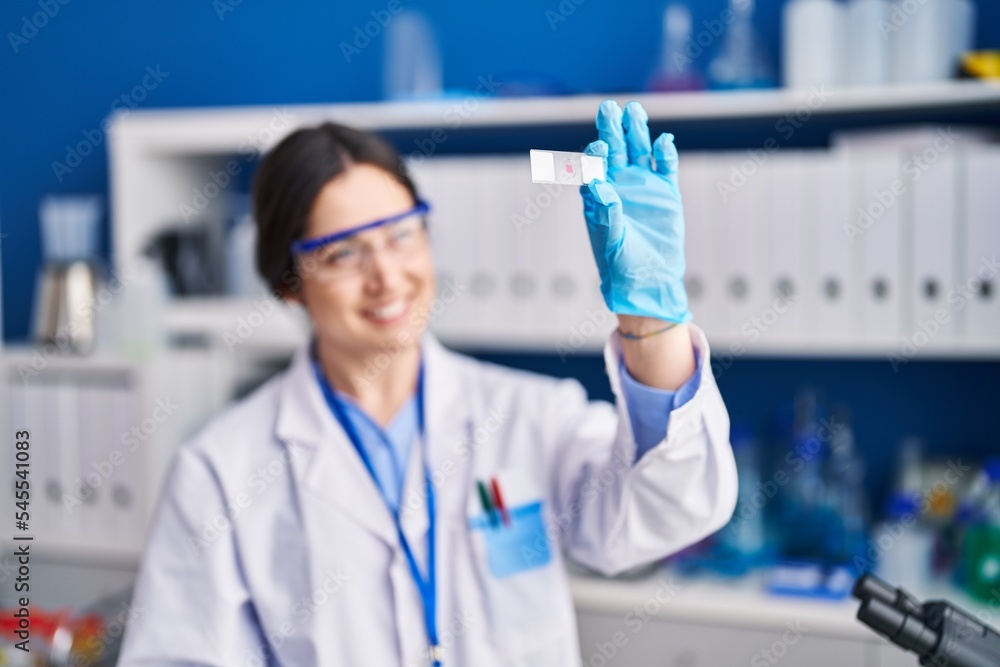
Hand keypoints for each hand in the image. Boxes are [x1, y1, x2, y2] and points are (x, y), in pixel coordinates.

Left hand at [580, 100, 690, 323]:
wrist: (649, 280)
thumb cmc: (622, 265)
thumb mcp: (611, 242)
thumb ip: (606, 214)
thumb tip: (598, 185)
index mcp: (598, 197)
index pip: (594, 168)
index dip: (596, 155)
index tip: (599, 146)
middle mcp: (618, 186)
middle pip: (614, 150)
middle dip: (612, 129)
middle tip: (609, 107)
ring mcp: (642, 187)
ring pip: (639, 151)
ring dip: (636, 131)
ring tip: (634, 109)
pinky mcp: (665, 192)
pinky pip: (665, 166)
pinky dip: (664, 153)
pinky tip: (663, 141)